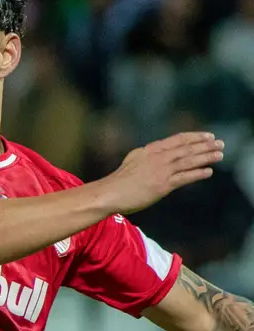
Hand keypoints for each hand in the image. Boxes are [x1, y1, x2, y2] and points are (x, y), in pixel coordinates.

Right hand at [98, 132, 224, 212]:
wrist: (109, 193)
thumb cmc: (119, 180)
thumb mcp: (133, 160)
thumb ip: (148, 156)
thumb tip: (159, 154)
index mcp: (150, 150)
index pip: (178, 139)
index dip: (195, 137)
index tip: (208, 136)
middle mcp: (158, 157)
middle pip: (187, 148)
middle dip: (205, 145)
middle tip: (220, 144)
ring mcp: (161, 171)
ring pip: (188, 161)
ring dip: (206, 157)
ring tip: (219, 155)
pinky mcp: (162, 185)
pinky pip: (185, 177)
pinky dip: (198, 173)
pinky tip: (208, 172)